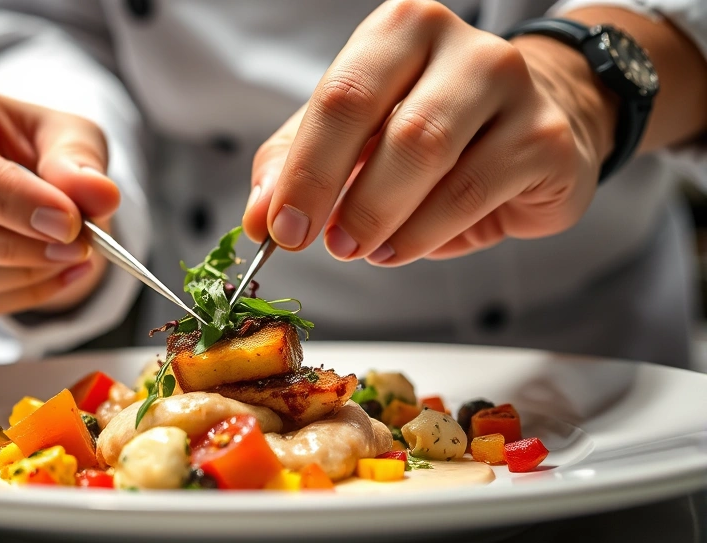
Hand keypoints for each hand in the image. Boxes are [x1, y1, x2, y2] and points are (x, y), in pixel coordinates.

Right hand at [0, 74, 117, 317]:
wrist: (39, 181)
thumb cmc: (45, 146)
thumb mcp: (73, 133)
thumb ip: (82, 159)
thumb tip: (98, 193)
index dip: (6, 198)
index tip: (67, 220)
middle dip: (15, 245)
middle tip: (79, 244)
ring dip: (20, 274)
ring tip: (74, 256)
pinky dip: (22, 294)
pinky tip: (61, 273)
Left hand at [243, 0, 617, 264]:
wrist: (525, 129)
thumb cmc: (424, 129)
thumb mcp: (349, 138)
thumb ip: (298, 166)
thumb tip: (261, 215)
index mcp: (400, 31)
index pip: (342, 98)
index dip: (307, 170)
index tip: (280, 227)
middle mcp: (461, 46)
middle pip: (394, 128)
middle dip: (348, 199)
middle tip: (325, 245)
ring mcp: (512, 88)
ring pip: (434, 161)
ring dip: (384, 219)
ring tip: (360, 248)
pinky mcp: (544, 137)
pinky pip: (473, 193)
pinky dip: (425, 233)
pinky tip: (399, 247)